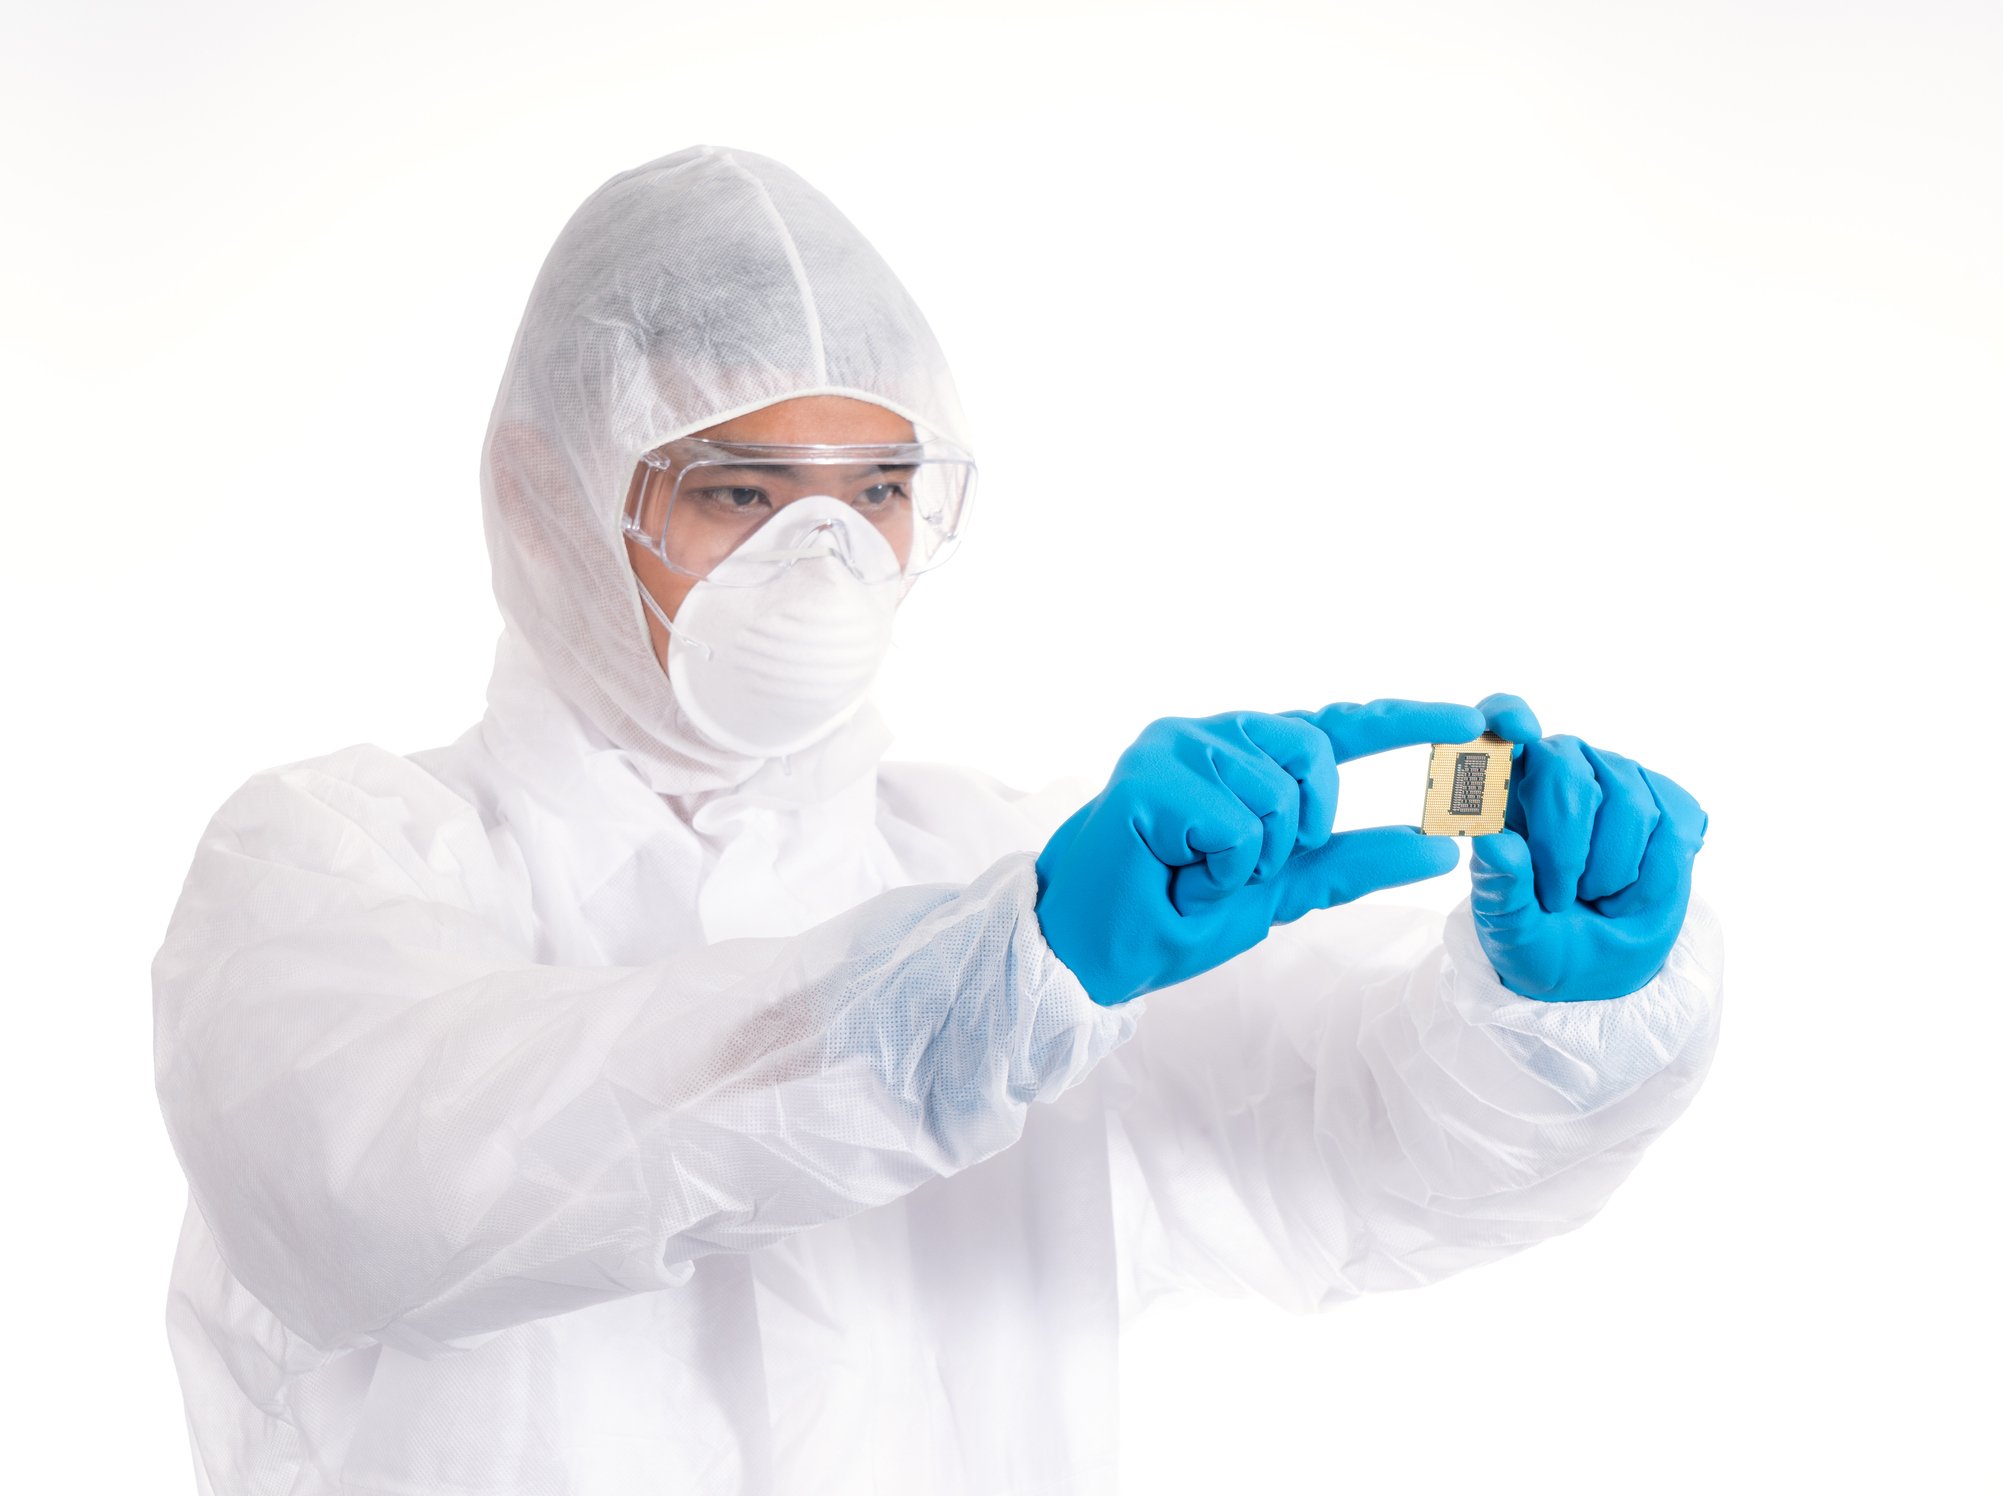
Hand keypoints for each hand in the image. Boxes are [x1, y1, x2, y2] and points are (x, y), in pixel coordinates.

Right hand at [1035, 700, 1485, 1004]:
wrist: (1096, 947)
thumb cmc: (1176, 912)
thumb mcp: (1281, 888)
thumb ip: (1354, 862)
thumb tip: (1441, 847)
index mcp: (1248, 754)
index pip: (1339, 726)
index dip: (1403, 720)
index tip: (1468, 720)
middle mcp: (1216, 735)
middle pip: (1317, 759)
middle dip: (1296, 831)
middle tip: (1232, 867)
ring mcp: (1179, 745)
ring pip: (1277, 801)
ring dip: (1246, 864)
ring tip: (1192, 873)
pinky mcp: (1151, 774)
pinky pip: (1237, 830)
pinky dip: (1218, 873)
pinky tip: (1174, 872)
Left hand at [1469, 693, 1709, 1002]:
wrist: (1598, 970)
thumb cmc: (1537, 938)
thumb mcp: (1509, 929)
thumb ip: (1500, 887)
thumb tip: (1495, 842)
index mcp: (1502, 786)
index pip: (1500, 718)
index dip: (1508, 715)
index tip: (1519, 733)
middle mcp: (1560, 768)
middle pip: (1565, 767)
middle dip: (1564, 846)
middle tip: (1558, 898)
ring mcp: (1618, 779)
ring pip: (1628, 804)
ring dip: (1610, 872)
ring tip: (1594, 900)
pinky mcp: (1669, 803)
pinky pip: (1675, 826)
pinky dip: (1655, 878)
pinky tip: (1631, 895)